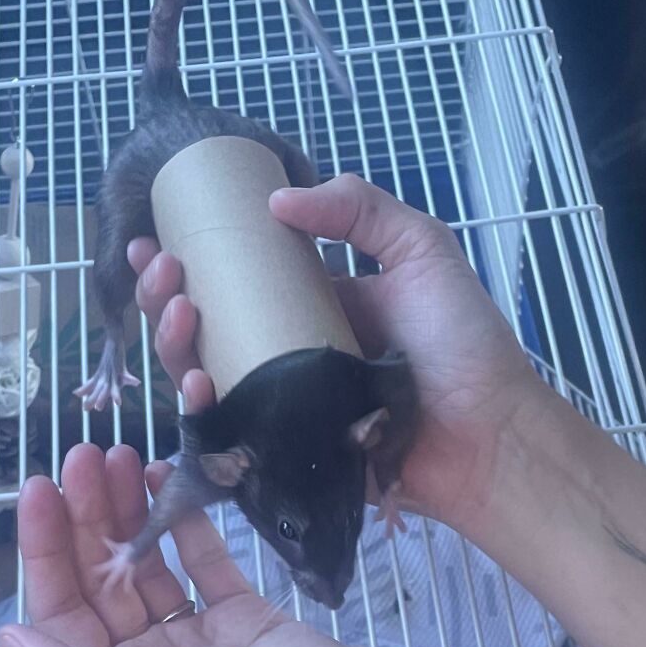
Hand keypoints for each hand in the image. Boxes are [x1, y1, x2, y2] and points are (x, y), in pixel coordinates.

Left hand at [0, 443, 493, 646]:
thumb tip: (8, 638)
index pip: (64, 608)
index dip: (47, 548)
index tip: (42, 488)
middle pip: (104, 575)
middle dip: (88, 514)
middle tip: (85, 454)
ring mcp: (194, 629)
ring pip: (148, 558)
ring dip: (129, 508)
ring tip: (117, 455)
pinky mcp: (239, 608)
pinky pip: (202, 557)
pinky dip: (183, 519)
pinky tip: (166, 477)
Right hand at [128, 174, 541, 532]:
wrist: (487, 434)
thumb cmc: (462, 343)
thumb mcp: (422, 251)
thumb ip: (363, 210)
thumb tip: (277, 200)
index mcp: (313, 301)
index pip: (238, 275)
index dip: (192, 257)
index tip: (158, 238)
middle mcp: (286, 347)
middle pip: (207, 322)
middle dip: (168, 293)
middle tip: (161, 268)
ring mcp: (279, 399)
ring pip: (205, 370)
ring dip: (175, 340)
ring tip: (177, 310)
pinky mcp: (280, 445)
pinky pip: (226, 427)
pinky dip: (198, 406)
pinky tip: (195, 380)